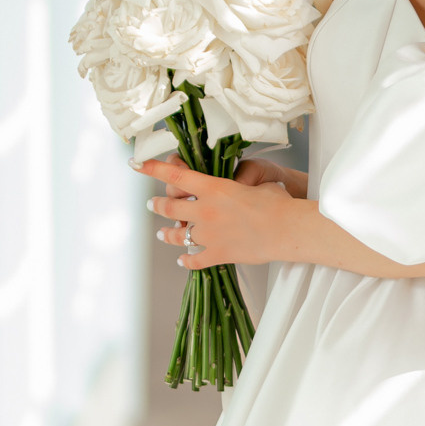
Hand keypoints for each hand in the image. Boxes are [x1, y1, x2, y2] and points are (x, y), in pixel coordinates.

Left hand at [138, 155, 303, 270]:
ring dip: (168, 233)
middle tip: (152, 204)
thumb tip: (239, 189)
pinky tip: (182, 260)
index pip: (175, 174)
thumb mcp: (254, 185)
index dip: (152, 169)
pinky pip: (195, 259)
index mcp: (214, 187)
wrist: (287, 230)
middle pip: (171, 206)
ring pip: (178, 234)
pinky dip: (187, 261)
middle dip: (158, 205)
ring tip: (162, 234)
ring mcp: (210, 234)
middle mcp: (206, 210)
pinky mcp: (218, 254)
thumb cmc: (277, 204)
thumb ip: (237, 186)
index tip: (137, 165)